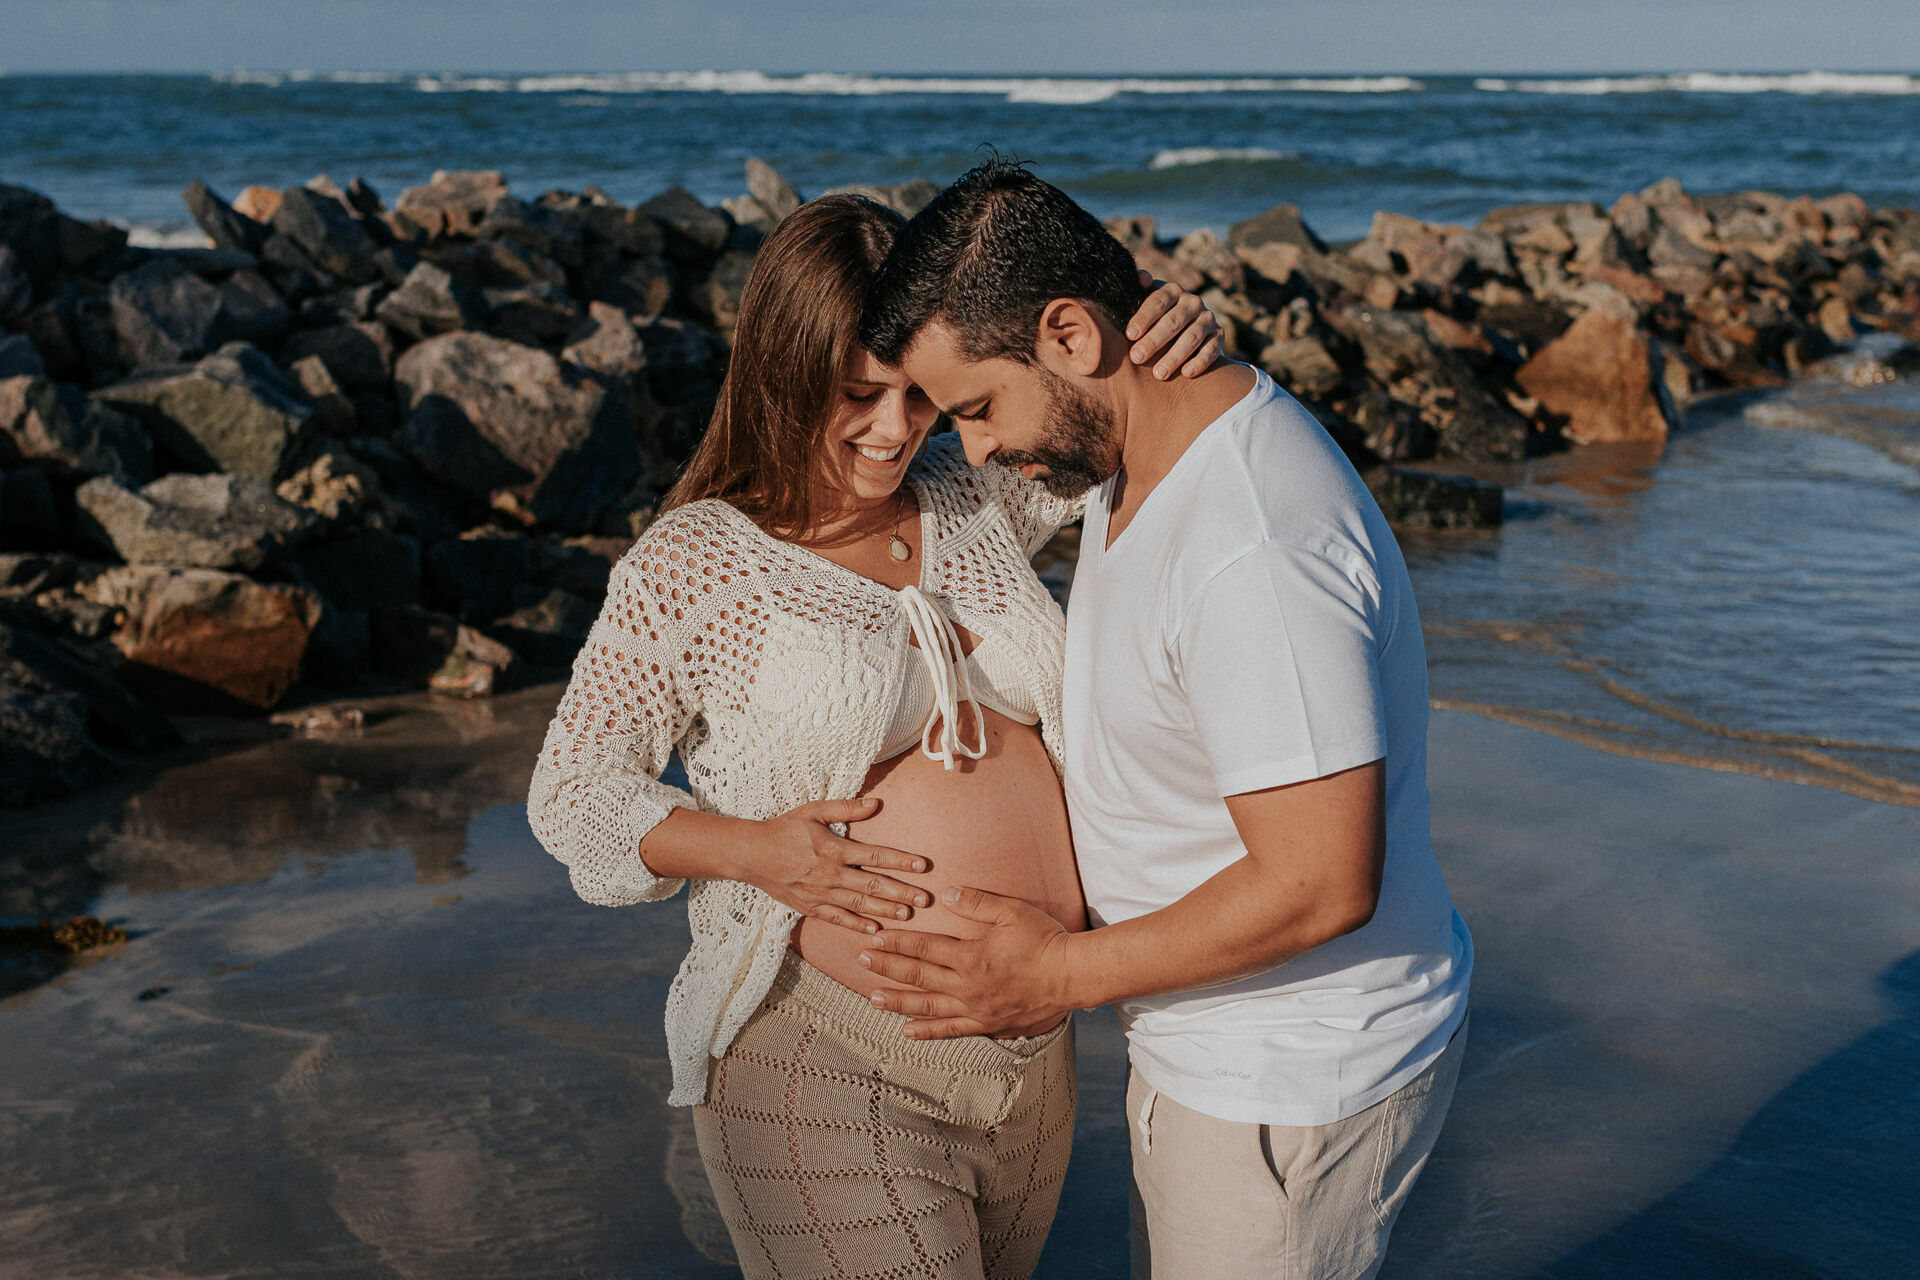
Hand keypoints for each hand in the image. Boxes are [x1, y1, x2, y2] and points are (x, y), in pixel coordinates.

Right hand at [748, 798, 931, 932]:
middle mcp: (831, 874)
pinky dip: (855, 925)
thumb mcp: (813, 811)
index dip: (901, 861)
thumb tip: (875, 803)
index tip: (922, 866)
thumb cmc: (784, 829)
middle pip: (873, 885)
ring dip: (885, 911)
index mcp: (834, 849)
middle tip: (925, 900)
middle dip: (901, 893)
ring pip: (859, 905)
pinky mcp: (809, 907)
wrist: (751, 854)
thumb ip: (845, 808)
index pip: (875, 855)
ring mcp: (820, 893)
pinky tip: (874, 930)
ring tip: (908, 915)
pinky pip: (836, 918)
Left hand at [858, 886, 1074, 1038]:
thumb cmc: (1043, 941)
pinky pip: (951, 1031)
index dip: (896, 943)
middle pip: (918, 976)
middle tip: (861, 961)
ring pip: (927, 1006)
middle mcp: (966, 985)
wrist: (1071, 976)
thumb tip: (948, 893)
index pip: (923, 948)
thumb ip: (977, 903)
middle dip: (887, 968)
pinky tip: (907, 1031)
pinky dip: (927, 1032)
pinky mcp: (986, 1025)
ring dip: (897, 1001)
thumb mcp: (1011, 911)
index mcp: (970, 955)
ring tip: (872, 998)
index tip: (875, 939)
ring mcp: (975, 1008)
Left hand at [1126, 268, 1225, 380]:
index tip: (1129, 335)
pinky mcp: (1219, 335)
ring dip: (1174, 356)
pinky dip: (1200, 362)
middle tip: (1137, 357)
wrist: (1187, 326)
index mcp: (1172, 290)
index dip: (1143, 318)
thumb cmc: (1156, 315)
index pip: (1158, 301)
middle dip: (1153, 341)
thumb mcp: (1145, 300)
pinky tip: (1186, 373)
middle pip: (1173, 322)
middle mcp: (1192, 302)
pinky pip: (1211, 350)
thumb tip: (1140, 277)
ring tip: (1158, 374)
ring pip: (1192, 337)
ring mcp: (1207, 318)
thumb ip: (1138, 290)